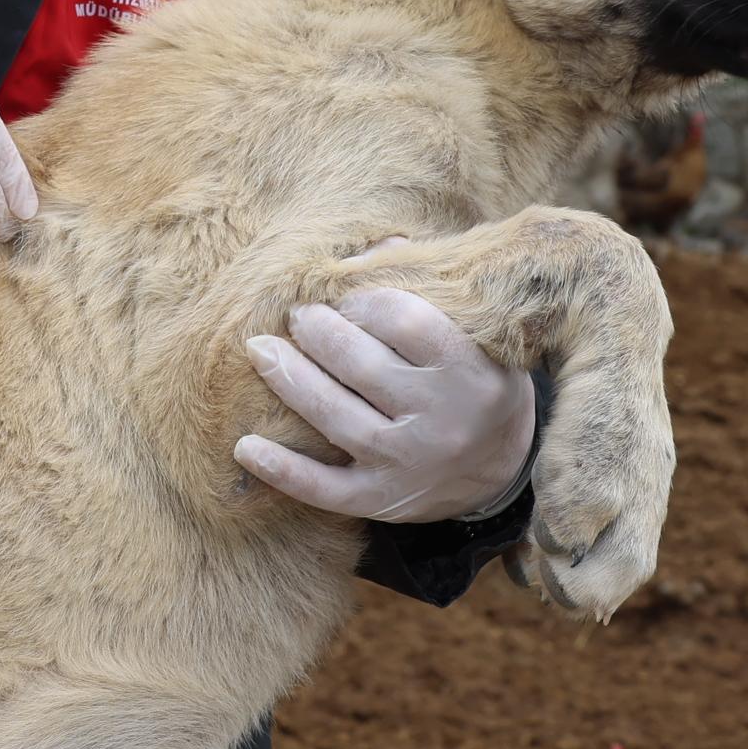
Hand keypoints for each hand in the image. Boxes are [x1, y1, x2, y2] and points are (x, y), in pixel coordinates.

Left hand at [233, 285, 536, 523]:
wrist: (503, 468)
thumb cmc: (476, 381)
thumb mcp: (474, 335)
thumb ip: (425, 291)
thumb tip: (367, 248)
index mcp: (470, 372)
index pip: (405, 322)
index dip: (364, 300)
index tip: (343, 294)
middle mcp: (441, 421)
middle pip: (362, 367)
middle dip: (319, 333)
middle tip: (297, 315)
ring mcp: (409, 464)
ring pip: (336, 418)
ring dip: (290, 381)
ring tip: (260, 350)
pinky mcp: (382, 499)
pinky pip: (324, 489)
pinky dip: (281, 470)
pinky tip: (244, 446)